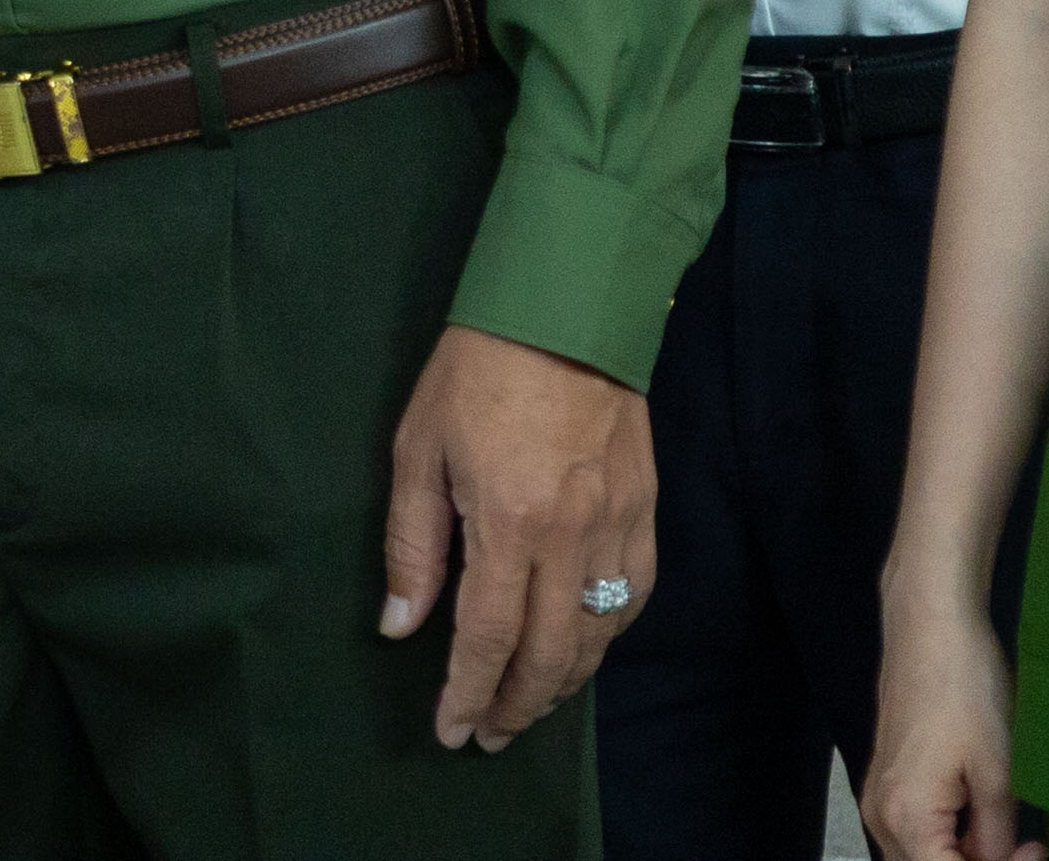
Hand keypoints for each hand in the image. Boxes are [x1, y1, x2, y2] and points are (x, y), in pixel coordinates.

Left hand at [380, 325, 654, 751]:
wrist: (567, 313)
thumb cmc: (475, 373)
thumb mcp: (418, 449)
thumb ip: (414, 544)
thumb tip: (401, 626)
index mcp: (511, 523)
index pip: (490, 637)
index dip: (469, 691)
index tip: (451, 729)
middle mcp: (574, 540)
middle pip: (552, 654)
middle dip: (518, 705)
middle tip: (488, 734)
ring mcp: (620, 530)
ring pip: (598, 637)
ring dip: (562, 682)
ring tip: (525, 705)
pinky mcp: (647, 514)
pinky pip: (634, 599)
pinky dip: (605, 638)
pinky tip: (580, 648)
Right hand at [860, 591, 1037, 860]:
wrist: (930, 628)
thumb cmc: (963, 688)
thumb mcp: (998, 773)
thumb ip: (998, 836)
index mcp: (906, 817)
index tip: (1036, 853)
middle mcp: (881, 813)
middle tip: (1030, 849)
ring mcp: (880, 796)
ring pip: (923, 855)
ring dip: (967, 856)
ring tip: (1016, 839)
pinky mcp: (890, 781)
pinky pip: (919, 832)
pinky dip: (953, 839)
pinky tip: (989, 822)